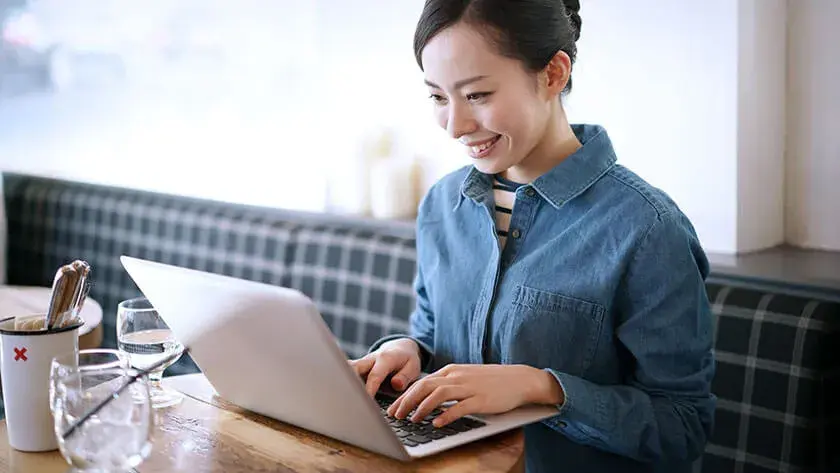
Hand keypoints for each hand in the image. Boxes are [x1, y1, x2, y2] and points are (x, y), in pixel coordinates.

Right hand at [348, 338, 421, 396]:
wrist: (400, 348)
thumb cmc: (407, 360)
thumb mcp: (413, 367)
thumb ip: (404, 376)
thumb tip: (396, 384)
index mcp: (385, 359)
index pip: (374, 376)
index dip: (369, 389)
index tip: (366, 401)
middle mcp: (370, 359)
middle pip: (354, 368)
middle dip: (348, 382)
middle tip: (347, 400)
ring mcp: (362, 363)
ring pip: (347, 369)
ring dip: (342, 381)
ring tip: (340, 398)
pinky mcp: (358, 368)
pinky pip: (347, 373)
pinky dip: (343, 382)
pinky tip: (341, 395)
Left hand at [387, 364, 559, 427]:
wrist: (519, 379)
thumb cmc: (491, 381)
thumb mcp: (465, 377)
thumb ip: (446, 384)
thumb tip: (425, 395)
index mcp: (451, 371)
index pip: (421, 382)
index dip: (404, 396)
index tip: (393, 409)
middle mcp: (457, 376)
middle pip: (424, 387)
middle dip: (406, 402)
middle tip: (395, 416)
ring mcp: (469, 387)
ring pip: (438, 394)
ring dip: (421, 408)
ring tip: (412, 420)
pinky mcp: (481, 399)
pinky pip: (459, 407)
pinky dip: (445, 415)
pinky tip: (436, 424)